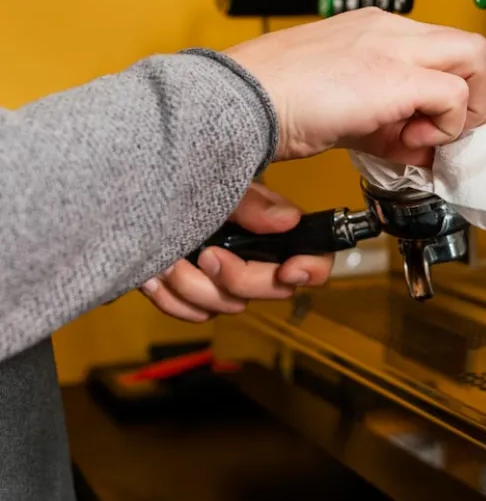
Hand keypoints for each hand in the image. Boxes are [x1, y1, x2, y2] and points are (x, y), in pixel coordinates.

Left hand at [140, 184, 332, 322]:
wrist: (153, 196)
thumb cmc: (198, 186)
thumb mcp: (227, 187)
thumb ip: (255, 204)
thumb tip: (289, 219)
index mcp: (279, 235)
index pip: (317, 260)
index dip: (310, 270)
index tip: (287, 270)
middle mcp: (262, 263)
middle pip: (273, 291)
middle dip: (237, 278)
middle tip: (205, 253)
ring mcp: (230, 283)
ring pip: (228, 307)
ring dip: (194, 288)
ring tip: (166, 263)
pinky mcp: (199, 295)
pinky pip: (194, 314)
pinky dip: (171, 300)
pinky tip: (152, 278)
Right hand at [225, 8, 485, 165]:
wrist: (242, 100)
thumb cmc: (275, 101)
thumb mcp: (343, 108)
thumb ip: (383, 123)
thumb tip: (413, 148)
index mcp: (373, 30)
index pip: (437, 53)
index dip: (443, 96)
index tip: (423, 130)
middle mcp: (389, 29)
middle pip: (468, 46)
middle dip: (472, 96)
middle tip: (444, 132)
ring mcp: (395, 46)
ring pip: (476, 56)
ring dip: (466, 108)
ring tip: (428, 138)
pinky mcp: (397, 74)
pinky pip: (455, 95)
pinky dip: (446, 127)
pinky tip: (410, 143)